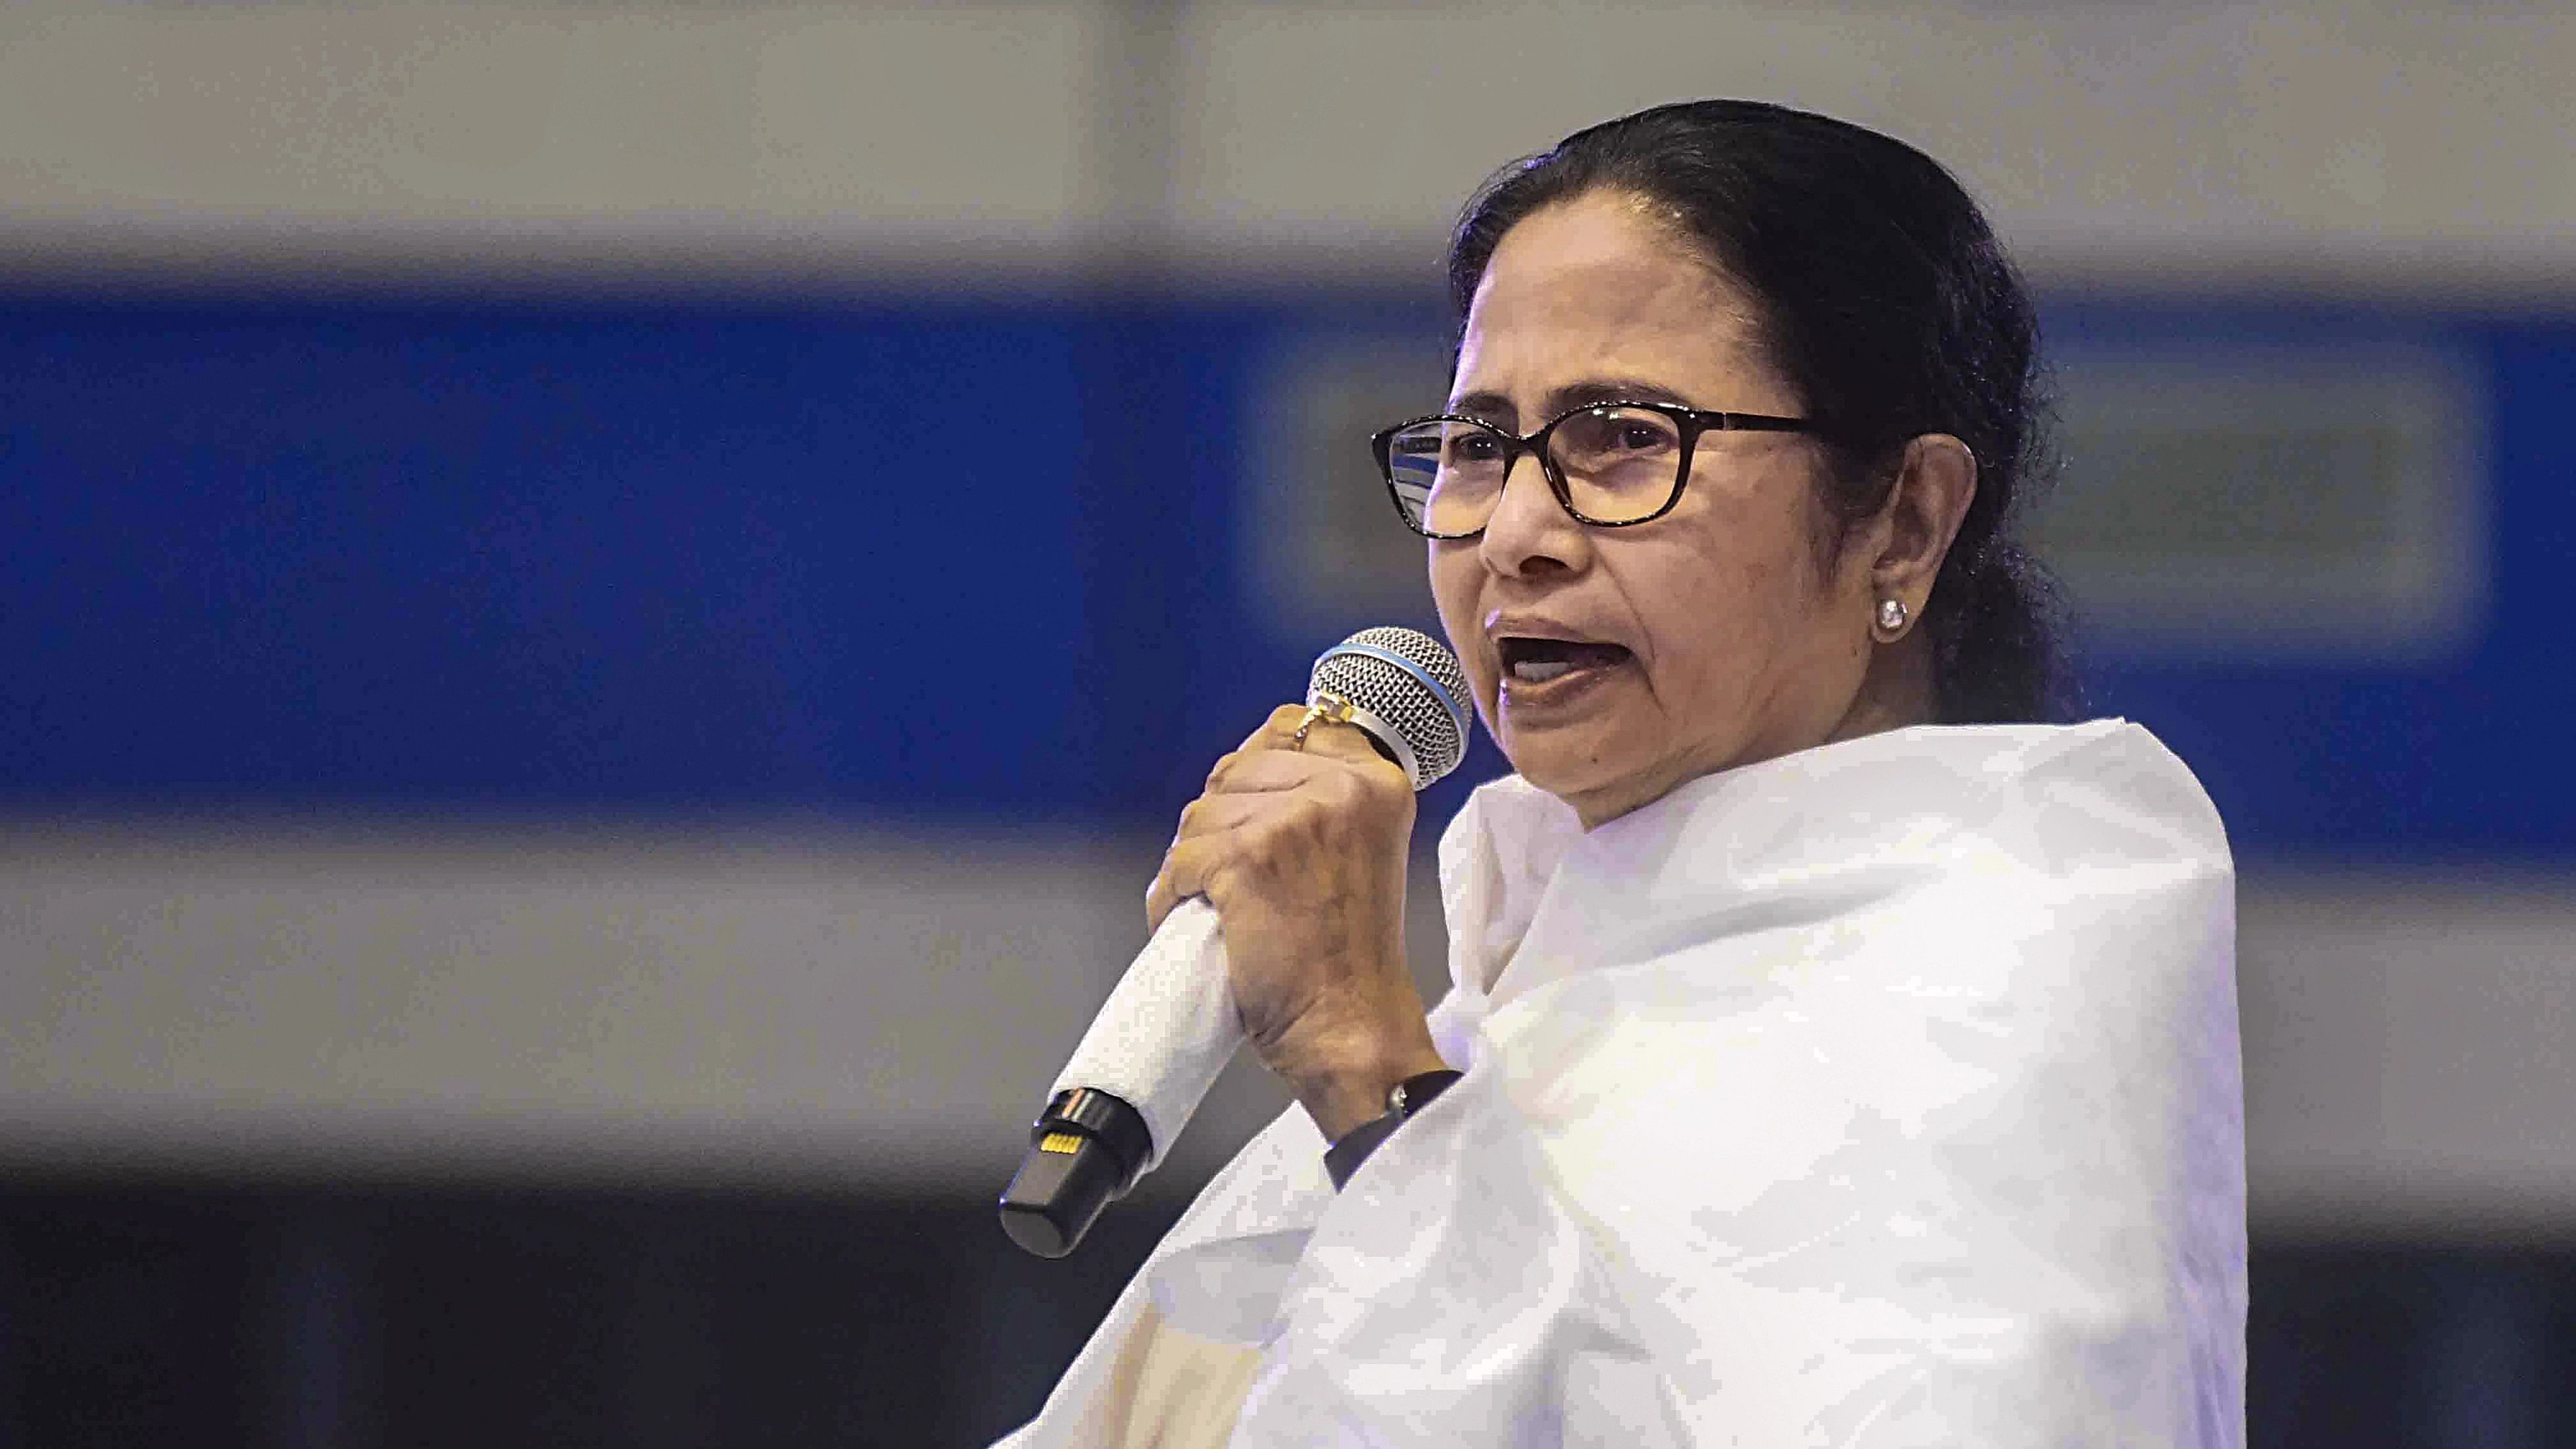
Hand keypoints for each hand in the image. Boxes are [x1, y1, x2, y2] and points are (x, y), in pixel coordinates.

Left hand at [1147, 704, 1451, 1139]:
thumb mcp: (1359, 852)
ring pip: (1200, 815)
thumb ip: (1322, 802)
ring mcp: (1295, 821)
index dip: (1255, 767)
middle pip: (1236, 769)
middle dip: (1217, 821)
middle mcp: (1342, 789)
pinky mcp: (1249, 859)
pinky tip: (1186, 920)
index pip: (1291, 728)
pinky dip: (1170, 895)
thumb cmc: (1350, 959)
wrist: (1352, 1029)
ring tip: (1208, 903)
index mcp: (1376, 783)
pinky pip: (1180, 861)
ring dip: (1191, 862)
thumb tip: (1247, 767)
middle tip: (1223, 874)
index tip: (1248, 811)